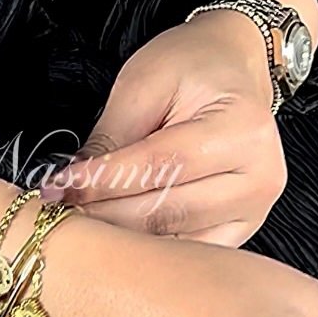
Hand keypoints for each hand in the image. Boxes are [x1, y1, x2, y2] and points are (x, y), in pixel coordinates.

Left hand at [37, 0, 317, 245]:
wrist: (235, 68)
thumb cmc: (194, 66)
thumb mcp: (145, 81)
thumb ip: (112, 136)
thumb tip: (72, 186)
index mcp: (243, 131)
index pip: (161, 166)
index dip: (103, 181)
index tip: (58, 188)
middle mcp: (260, 179)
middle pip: (167, 211)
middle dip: (104, 213)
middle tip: (58, 211)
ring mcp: (254, 211)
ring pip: (173, 239)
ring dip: (120, 236)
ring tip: (79, 221)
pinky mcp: (240, 229)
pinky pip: (185, 250)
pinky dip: (146, 247)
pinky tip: (114, 235)